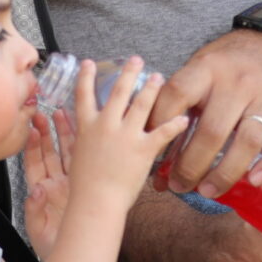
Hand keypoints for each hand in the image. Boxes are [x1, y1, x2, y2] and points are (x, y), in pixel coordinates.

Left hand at [22, 108, 69, 259]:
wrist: (76, 259)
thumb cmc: (53, 248)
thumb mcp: (39, 232)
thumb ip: (34, 211)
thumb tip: (34, 193)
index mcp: (41, 192)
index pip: (33, 164)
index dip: (32, 147)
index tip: (32, 130)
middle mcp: (55, 184)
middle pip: (49, 153)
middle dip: (46, 133)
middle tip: (43, 113)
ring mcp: (71, 184)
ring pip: (66, 154)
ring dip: (63, 135)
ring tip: (61, 114)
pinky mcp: (86, 186)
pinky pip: (83, 163)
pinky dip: (82, 147)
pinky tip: (84, 131)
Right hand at [63, 56, 184, 214]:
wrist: (95, 202)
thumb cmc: (84, 187)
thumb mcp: (77, 157)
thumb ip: (83, 142)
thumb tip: (84, 138)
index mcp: (87, 127)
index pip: (83, 95)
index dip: (86, 77)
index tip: (89, 62)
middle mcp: (106, 125)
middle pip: (118, 92)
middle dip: (128, 73)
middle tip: (136, 60)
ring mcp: (126, 135)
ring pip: (142, 104)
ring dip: (152, 88)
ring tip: (159, 76)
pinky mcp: (143, 149)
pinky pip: (163, 132)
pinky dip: (176, 124)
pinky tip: (185, 118)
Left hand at [154, 28, 261, 197]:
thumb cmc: (228, 66)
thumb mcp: (200, 68)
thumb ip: (178, 103)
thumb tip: (153, 151)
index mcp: (208, 69)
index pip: (177, 96)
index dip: (159, 126)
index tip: (150, 152)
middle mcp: (238, 83)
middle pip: (212, 131)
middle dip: (189, 165)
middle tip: (177, 185)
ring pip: (247, 142)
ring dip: (224, 173)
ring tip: (206, 191)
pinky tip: (254, 182)